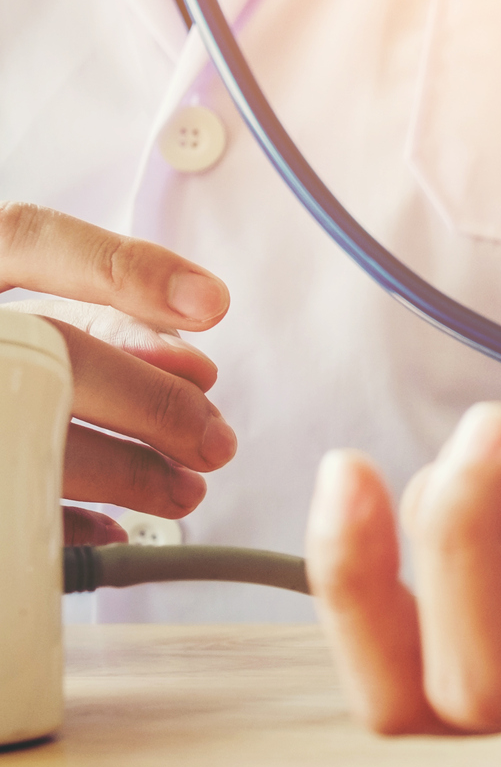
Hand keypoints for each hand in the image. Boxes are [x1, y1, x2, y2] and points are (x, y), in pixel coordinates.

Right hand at [1, 203, 236, 543]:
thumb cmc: (4, 356)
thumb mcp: (16, 310)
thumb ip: (94, 321)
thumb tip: (191, 366)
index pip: (23, 238)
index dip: (118, 268)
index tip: (210, 304)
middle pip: (43, 351)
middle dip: (146, 402)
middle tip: (214, 438)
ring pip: (23, 434)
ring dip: (122, 472)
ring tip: (181, 489)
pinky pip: (2, 508)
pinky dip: (55, 521)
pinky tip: (108, 528)